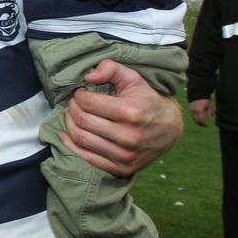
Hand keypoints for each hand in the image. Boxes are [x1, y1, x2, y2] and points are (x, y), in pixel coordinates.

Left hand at [60, 59, 182, 176]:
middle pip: (82, 120)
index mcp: (131, 112)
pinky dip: (71, 145)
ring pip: (81, 138)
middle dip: (72, 108)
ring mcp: (125, 155)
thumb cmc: (147, 100)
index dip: (78, 95)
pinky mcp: (121, 168)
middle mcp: (129, 136)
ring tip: (73, 115)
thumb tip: (88, 77)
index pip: (87, 103)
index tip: (81, 92)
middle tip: (74, 103)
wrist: (170, 129)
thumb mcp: (134, 79)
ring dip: (69, 124)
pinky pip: (86, 157)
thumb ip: (111, 69)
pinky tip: (68, 134)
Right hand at [189, 98, 213, 126]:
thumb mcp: (210, 106)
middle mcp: (194, 111)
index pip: (201, 120)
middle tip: (204, 125)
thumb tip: (210, 119)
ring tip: (202, 123)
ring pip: (193, 118)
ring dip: (197, 121)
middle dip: (200, 124)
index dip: (203, 123)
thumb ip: (210, 113)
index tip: (207, 125)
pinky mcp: (191, 109)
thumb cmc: (206, 100)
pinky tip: (199, 118)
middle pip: (196, 120)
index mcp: (199, 110)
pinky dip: (195, 118)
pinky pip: (192, 115)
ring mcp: (192, 110)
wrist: (198, 94)